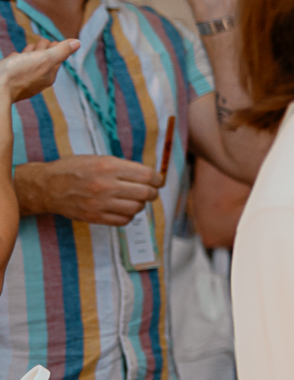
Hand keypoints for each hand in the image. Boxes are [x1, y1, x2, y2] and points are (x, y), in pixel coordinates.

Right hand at [0, 37, 76, 103]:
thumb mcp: (44, 59)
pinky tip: (13, 57)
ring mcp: (21, 81)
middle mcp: (37, 80)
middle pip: (42, 59)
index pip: (56, 56)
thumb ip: (61, 51)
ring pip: (28, 62)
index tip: (48, 43)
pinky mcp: (8, 80)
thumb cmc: (19, 73)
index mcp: (48, 75)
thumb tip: (77, 42)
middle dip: (40, 49)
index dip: (53, 46)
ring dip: (28, 53)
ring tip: (27, 50)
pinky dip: (15, 60)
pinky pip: (14, 68)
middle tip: (38, 44)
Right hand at [14, 156, 162, 225]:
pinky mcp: (95, 217)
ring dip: (140, 204)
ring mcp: (100, 203)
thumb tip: (148, 176)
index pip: (147, 176)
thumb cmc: (74, 169)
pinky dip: (129, 215)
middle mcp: (106, 186)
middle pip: (145, 193)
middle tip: (150, 191)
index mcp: (109, 167)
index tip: (159, 181)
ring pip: (136, 208)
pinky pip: (123, 220)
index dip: (158, 179)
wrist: (47, 186)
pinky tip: (124, 209)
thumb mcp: (99, 159)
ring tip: (134, 199)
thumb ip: (123, 167)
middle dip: (152, 193)